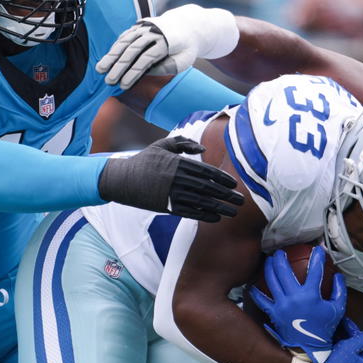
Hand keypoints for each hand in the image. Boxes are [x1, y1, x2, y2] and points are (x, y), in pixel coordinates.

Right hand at [95, 5, 239, 89]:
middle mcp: (153, 32)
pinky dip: (115, 46)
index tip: (123, 85)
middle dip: (119, 66)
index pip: (146, 59)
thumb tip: (147, 72)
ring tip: (100, 69)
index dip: (133, 73)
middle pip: (132, 50)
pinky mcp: (139, 25)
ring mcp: (145, 27)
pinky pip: (125, 36)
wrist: (188, 25)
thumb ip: (167, 67)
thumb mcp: (184, 60)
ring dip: (111, 55)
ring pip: (125, 41)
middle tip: (108, 80)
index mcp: (166, 42)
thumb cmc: (186, 48)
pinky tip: (107, 58)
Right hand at [98, 135, 243, 222]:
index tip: (235, 184)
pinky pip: (189, 213)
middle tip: (241, 200)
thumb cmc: (143, 161)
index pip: (206, 171)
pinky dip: (204, 216)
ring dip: (220, 208)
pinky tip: (216, 218)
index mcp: (177, 163)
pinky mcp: (165, 207)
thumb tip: (203, 149)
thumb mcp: (161, 145)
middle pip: (208, 188)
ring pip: (201, 202)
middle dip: (227, 195)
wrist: (121, 180)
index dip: (222, 178)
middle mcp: (176, 178)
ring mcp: (171, 194)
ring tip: (233, 212)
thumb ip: (183, 144)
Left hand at [248, 247, 346, 354]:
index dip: (318, 257)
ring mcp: (282, 305)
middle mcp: (294, 298)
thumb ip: (339, 290)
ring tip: (270, 261)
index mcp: (311, 295)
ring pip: (272, 281)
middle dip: (281, 258)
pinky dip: (256, 293)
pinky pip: (261, 300)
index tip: (318, 249)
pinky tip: (252, 285)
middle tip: (280, 251)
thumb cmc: (325, 329)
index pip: (315, 270)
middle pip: (284, 271)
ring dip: (270, 268)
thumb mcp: (337, 309)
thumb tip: (338, 275)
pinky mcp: (274, 314)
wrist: (311, 349)